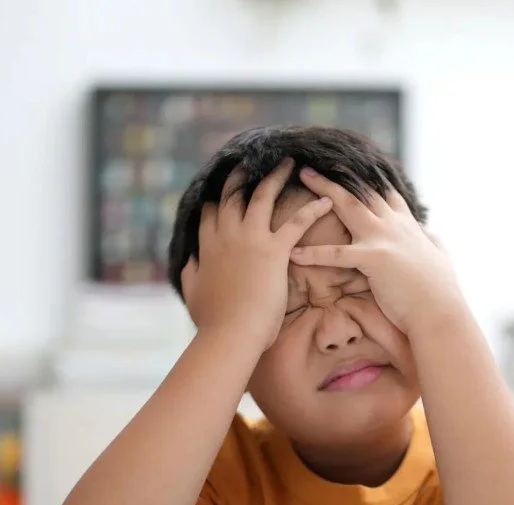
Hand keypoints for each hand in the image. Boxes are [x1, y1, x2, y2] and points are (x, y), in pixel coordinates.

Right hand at [181, 159, 332, 351]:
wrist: (230, 334)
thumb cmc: (213, 320)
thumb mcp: (192, 292)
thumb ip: (190, 273)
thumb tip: (187, 262)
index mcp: (207, 246)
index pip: (210, 212)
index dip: (218, 199)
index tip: (225, 189)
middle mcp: (226, 235)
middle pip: (234, 195)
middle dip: (243, 175)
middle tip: (254, 162)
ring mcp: (250, 239)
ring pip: (264, 196)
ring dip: (277, 177)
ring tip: (289, 163)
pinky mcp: (273, 250)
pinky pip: (297, 222)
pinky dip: (312, 209)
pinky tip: (326, 200)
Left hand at [288, 167, 464, 335]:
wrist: (440, 311)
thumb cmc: (440, 291)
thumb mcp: (441, 257)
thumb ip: (432, 242)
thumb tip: (430, 234)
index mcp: (407, 226)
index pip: (383, 195)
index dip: (365, 181)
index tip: (348, 169)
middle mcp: (394, 225)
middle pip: (361, 192)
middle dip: (337, 176)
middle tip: (313, 167)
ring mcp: (384, 238)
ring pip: (349, 206)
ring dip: (323, 191)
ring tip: (303, 178)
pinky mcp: (374, 258)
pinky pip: (336, 254)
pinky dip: (314, 254)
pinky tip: (294, 254)